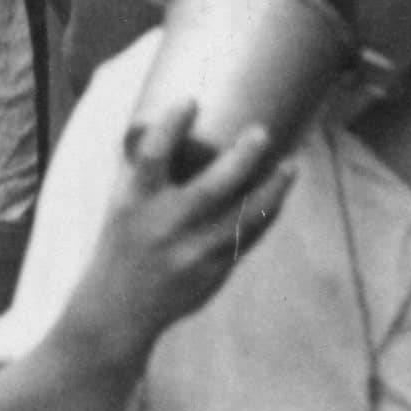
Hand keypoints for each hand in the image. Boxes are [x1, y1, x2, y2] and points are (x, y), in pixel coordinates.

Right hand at [88, 107, 295, 354]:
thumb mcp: (122, 204)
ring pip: (243, 218)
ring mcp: (192, 252)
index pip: (151, 158)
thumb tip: (182, 118)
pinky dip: (268, 213)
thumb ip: (148, 170)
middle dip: (241, 159)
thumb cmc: (123, 242)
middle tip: (263, 131)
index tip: (190, 100)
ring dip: (273, 190)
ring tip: (292, 165)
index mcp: (134, 202)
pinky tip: (281, 193)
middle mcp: (164, 227)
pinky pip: (249, 237)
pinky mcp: (213, 271)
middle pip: (210, 188)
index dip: (170, 127)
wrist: (117, 310)